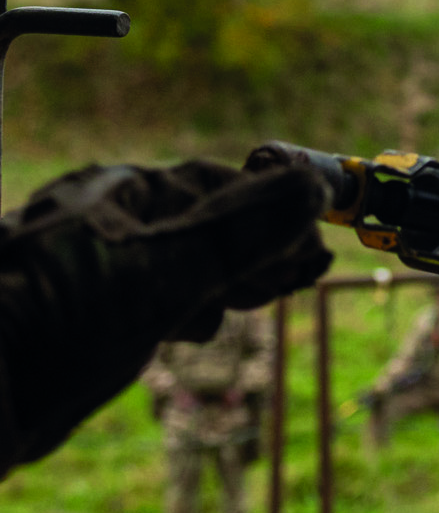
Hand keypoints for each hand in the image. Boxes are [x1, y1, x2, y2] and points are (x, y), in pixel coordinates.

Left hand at [1, 161, 329, 472]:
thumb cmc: (50, 327)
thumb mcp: (160, 274)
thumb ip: (238, 232)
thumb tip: (309, 188)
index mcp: (114, 193)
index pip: (217, 184)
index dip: (274, 212)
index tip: (315, 247)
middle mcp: (102, 220)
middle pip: (202, 222)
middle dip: (256, 249)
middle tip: (299, 278)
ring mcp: (92, 268)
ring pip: (182, 262)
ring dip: (227, 280)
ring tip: (261, 300)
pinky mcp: (84, 314)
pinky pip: (153, 295)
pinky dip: (187, 306)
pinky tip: (194, 328)